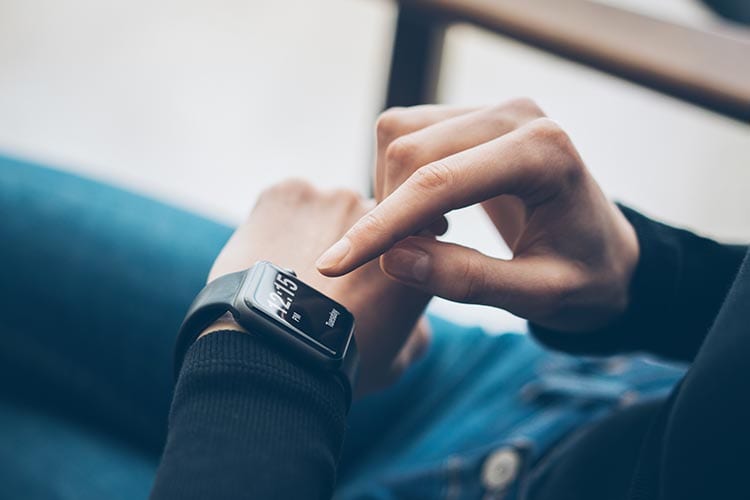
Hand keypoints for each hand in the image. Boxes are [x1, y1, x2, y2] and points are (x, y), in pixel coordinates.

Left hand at [205, 179, 430, 395]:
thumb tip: (415, 322)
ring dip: (317, 231)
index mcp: (418, 250)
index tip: (370, 282)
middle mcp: (382, 213)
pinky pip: (288, 202)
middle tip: (329, 282)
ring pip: (326, 209)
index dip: (390, 259)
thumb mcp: (396, 361)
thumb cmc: (337, 364)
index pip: (412, 239)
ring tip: (294, 272)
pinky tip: (271, 258)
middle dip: (354, 243)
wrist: (273, 351)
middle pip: (368, 221)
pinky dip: (280, 224)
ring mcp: (334, 198)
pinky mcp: (289, 191)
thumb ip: (415, 329)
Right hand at [316, 100, 638, 332]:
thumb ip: (469, 280)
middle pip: (409, 148)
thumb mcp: (540, 296)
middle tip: (408, 261)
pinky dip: (399, 178)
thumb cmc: (585, 277)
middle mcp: (515, 114)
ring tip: (427, 237)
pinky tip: (429, 214)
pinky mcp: (473, 116)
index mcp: (542, 152)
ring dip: (391, 191)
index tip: (333, 264)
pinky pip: (407, 133)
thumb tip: (392, 260)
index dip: (382, 226)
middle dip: (387, 210)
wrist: (606, 250)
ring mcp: (493, 109)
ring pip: (399, 134)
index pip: (439, 182)